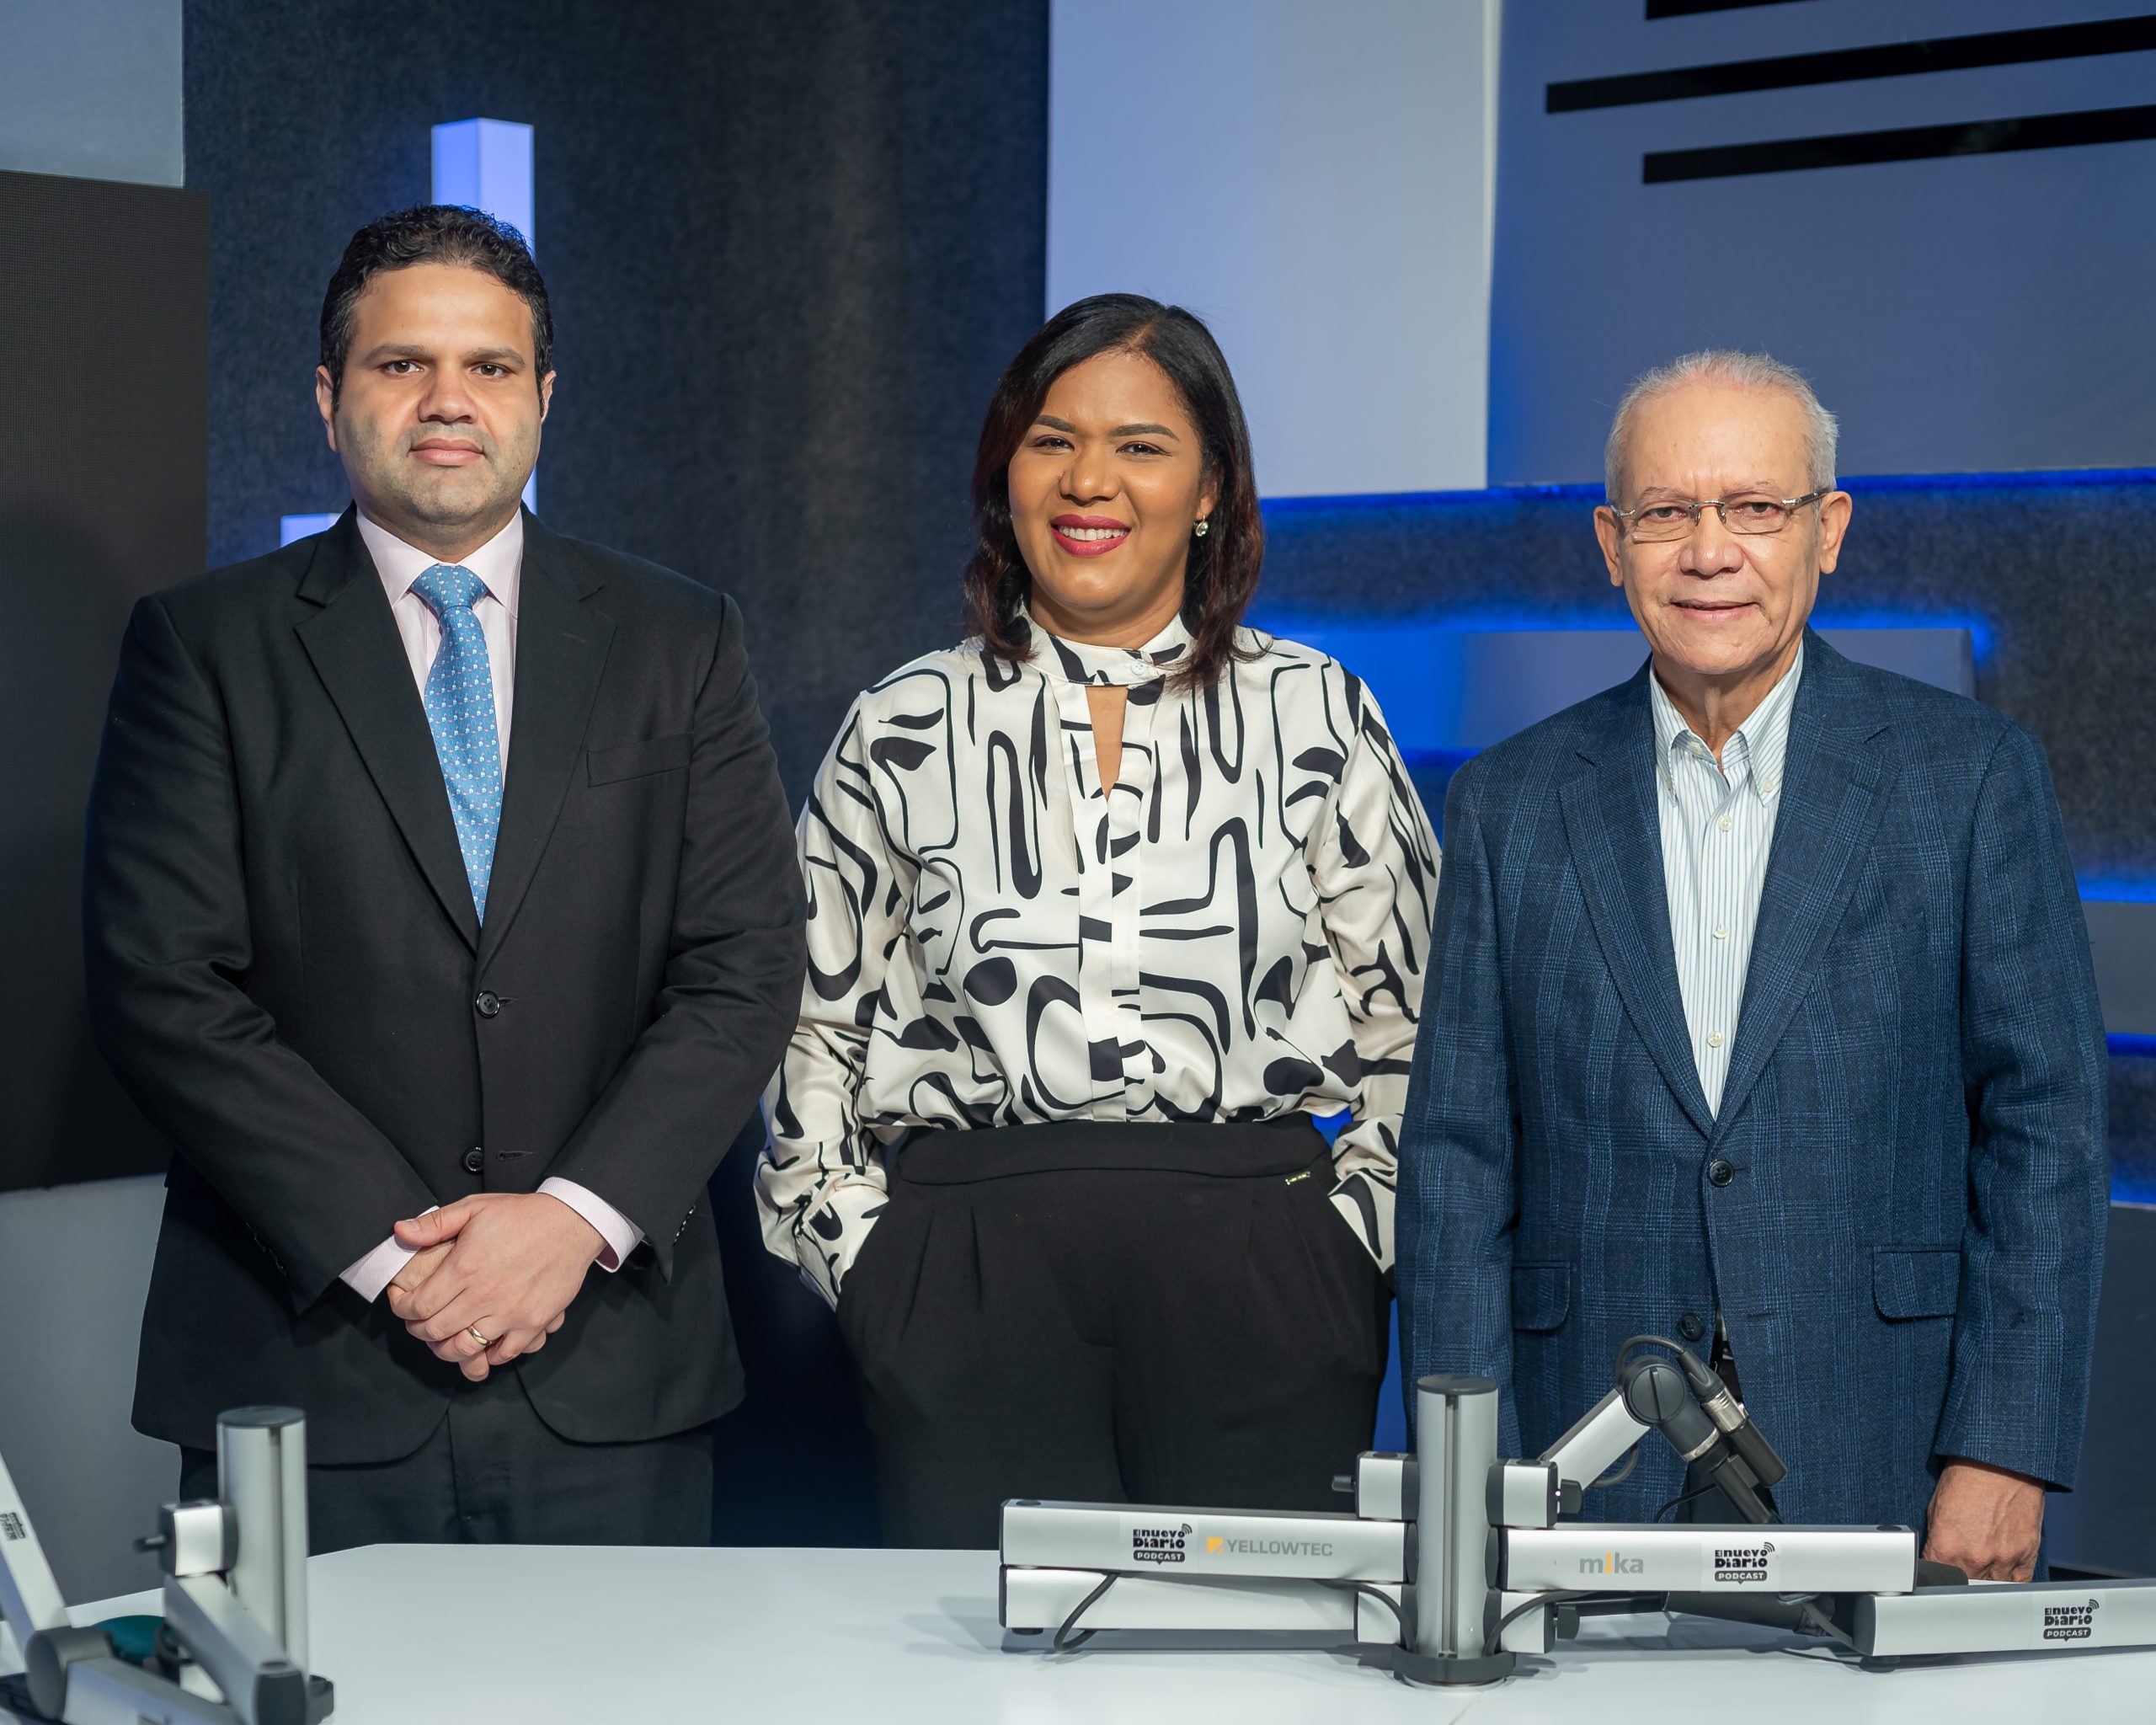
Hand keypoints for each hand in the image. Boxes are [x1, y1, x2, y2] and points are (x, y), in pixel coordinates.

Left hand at [385, 1194, 599, 1381]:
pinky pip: (503, 1354)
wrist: (572, 1223)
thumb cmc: (523, 1215)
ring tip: (445, 1338)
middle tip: (420, 1322)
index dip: (402, 1309)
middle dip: (419, 1330)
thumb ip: (434, 1223)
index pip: (418, 1305)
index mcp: (465, 1267)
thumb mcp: (475, 1207)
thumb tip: (400, 1232)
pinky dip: (487, 1355)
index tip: (402, 1303)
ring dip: (447, 1348)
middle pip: (435, 1331)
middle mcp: (484, 1295)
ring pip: (464, 1349)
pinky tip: (482, 1344)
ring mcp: (510, 1312)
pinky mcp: (533, 1322)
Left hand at [1923, 1458, 2044, 1580]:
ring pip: (1991, 1590)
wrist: (2001, 1462)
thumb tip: (1934, 1557)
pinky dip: (2009, 1583)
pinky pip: (2018, 1584)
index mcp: (1947, 1545)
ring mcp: (2003, 1560)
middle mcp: (1975, 1557)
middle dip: (1958, 1581)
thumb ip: (1937, 1538)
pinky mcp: (2026, 1556)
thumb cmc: (1969, 1476)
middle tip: (1957, 1570)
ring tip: (1979, 1569)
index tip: (1935, 1572)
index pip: (1935, 1578)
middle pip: (1964, 1587)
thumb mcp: (1937, 1506)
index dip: (1933, 1575)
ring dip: (1983, 1582)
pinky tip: (2002, 1575)